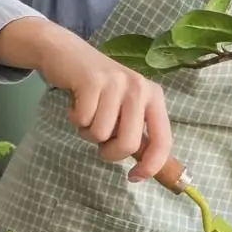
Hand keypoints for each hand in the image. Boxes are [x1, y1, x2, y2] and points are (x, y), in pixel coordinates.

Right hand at [0, 17, 170, 179]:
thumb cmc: (99, 89)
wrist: (68, 54)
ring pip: (101, 135)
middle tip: (99, 139)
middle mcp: (140, 88)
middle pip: (128, 144)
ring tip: (88, 112)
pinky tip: (76, 102)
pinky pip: (83, 120)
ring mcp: (117, 83)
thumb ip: (135, 131)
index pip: (163, 139)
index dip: (152, 165)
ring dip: (88, 131)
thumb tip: (145, 170)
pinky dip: (75, 118)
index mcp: (154, 97)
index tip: (134, 178)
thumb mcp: (124, 106)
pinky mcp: (93, 81)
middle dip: (109, 152)